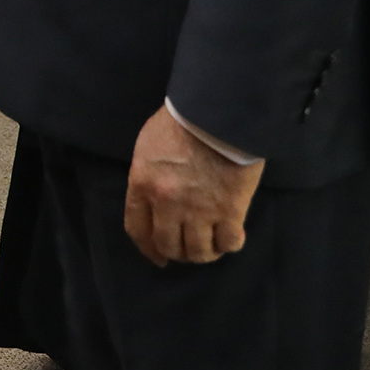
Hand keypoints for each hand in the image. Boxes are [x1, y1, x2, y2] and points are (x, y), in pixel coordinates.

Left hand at [123, 104, 264, 266]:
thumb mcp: (148, 145)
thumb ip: (147, 175)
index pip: (137, 229)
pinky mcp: (229, 211)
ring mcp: (198, 210)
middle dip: (177, 252)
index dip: (148, 249)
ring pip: (198, 251)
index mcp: (142, 184)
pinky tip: (232, 237)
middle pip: (168, 246)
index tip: (158, 257)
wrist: (218, 112)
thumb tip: (152, 199)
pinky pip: (228, 243)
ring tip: (211, 245)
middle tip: (188, 248)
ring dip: (205, 253)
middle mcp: (167, 203)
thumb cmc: (182, 120)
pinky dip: (230, 244)